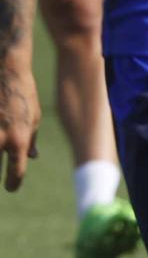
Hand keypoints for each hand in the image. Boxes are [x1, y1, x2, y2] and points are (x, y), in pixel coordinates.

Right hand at [1, 56, 40, 192]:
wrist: (7, 70)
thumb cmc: (23, 96)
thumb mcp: (34, 118)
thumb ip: (30, 140)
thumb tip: (32, 158)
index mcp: (19, 140)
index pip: (16, 172)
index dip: (13, 184)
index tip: (11, 187)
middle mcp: (0, 138)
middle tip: (1, 181)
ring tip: (0, 150)